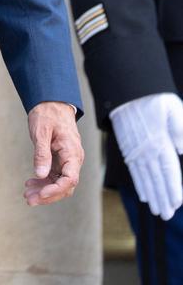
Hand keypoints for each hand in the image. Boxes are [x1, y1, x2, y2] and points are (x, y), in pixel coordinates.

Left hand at [24, 101, 83, 206]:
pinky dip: (43, 182)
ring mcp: (66, 161)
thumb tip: (40, 174)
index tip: (40, 194)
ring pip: (59, 183)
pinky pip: (54, 176)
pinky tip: (31, 183)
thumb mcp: (41, 131)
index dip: (55, 190)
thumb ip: (42, 153)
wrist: (51, 102)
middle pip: (65, 186)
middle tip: (29, 199)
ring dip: (44, 190)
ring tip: (27, 194)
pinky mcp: (60, 160)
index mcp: (72, 152)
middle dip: (47, 195)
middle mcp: (73, 159)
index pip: (70, 179)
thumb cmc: (48, 113)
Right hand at [110, 93, 182, 220]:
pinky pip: (134, 170)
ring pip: (144, 177)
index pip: (168, 170)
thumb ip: (179, 130)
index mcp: (159, 140)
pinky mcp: (128, 148)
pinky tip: (144, 195)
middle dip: (163, 198)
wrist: (126, 90)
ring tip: (157, 211)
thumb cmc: (153, 98)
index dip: (173, 188)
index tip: (178, 203)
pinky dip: (139, 184)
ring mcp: (135, 149)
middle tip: (167, 215)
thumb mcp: (173, 109)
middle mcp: (146, 149)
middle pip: (156, 178)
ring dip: (151, 195)